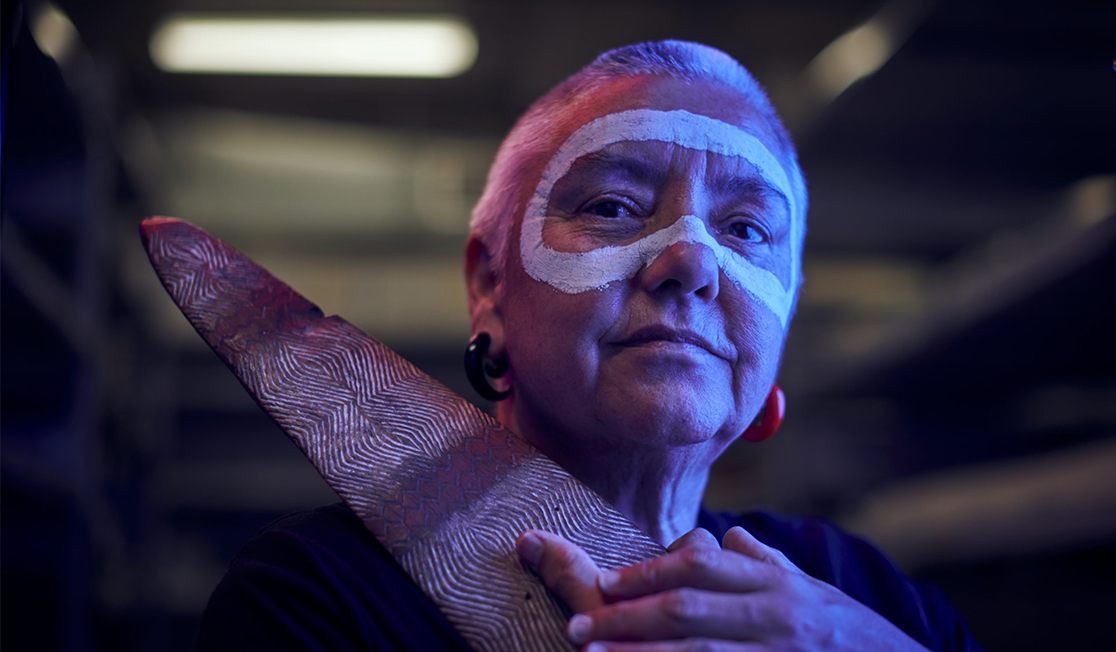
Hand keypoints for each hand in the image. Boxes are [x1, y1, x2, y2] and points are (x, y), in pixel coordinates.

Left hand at [516, 526, 930, 651]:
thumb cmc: (851, 634)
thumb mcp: (813, 590)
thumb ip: (767, 563)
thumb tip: (730, 534)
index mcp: (775, 583)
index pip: (700, 563)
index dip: (646, 571)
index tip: (602, 581)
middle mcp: (774, 615)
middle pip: (686, 607)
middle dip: (626, 615)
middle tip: (577, 625)